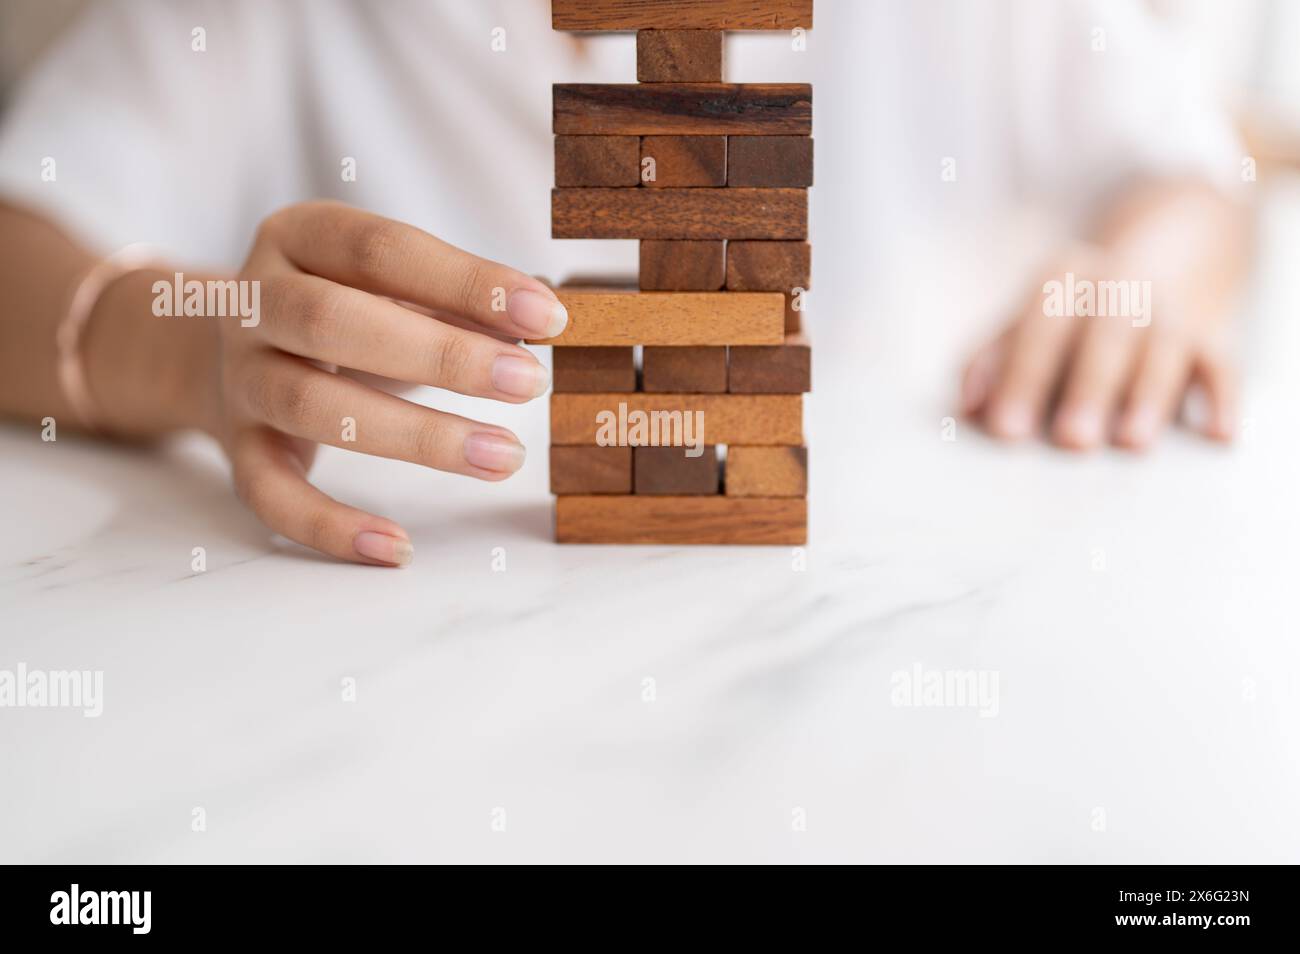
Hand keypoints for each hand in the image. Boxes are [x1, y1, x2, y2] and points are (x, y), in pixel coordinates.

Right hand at [204, 201, 565, 565]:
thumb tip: (537, 321)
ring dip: (416, 436)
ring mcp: (240, 377)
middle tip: (528, 383)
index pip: (383, 250)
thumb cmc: (340, 311)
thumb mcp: (391, 285)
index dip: (468, 282)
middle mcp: (254, 302)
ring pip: (311, 406)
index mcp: (299, 237)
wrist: (214, 349)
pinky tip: (397, 546)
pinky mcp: (236, 448)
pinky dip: (330, 526)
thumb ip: (456, 299)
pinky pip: (271, 494)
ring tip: (503, 456)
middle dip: (442, 356)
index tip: (547, 315)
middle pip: (336, 323)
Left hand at [961, 245, 1236, 450]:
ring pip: (1163, 349)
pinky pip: (1222, 366)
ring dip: (1147, 395)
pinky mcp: (1211, 338)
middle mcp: (1121, 287)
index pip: (1039, 324)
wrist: (1164, 255)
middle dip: (1087, 388)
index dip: (1020, 375)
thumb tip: (965, 407)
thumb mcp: (1025, 322)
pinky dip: (1223, 399)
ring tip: (1129, 443)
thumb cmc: (1072, 315)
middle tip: (1070, 442)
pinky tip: (1217, 435)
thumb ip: (989, 361)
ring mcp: (1169, 312)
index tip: (1004, 429)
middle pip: (1104, 334)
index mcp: (1065, 278)